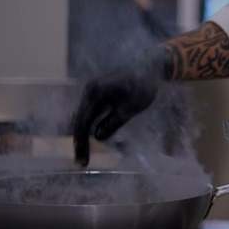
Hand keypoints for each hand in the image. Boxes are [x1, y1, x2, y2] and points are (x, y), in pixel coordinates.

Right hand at [72, 47, 171, 165]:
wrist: (150, 67)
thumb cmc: (142, 87)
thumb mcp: (129, 109)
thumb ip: (112, 124)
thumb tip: (97, 137)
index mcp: (94, 94)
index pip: (82, 123)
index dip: (81, 144)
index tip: (83, 161)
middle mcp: (89, 91)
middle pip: (79, 120)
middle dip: (80, 141)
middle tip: (82, 161)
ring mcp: (92, 91)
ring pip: (82, 116)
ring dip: (82, 134)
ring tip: (84, 153)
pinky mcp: (97, 92)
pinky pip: (88, 112)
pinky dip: (88, 125)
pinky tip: (90, 137)